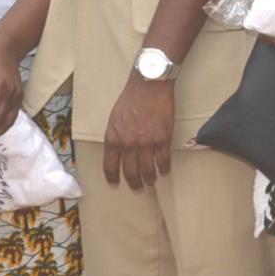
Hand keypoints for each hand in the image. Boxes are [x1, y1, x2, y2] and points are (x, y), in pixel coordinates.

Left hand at [101, 76, 175, 190]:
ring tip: (151, 181)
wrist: (148, 86)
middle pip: (130, 172)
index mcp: (113, 139)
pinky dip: (164, 168)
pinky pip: (163, 160)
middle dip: (134, 183)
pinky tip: (164, 171)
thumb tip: (119, 150)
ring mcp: (146, 143)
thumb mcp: (114, 118)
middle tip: (138, 188)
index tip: (116, 185)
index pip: (110, 166)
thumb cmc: (130, 99)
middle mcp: (128, 145)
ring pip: (147, 169)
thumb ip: (116, 136)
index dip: (113, 178)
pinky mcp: (162, 139)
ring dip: (150, 178)